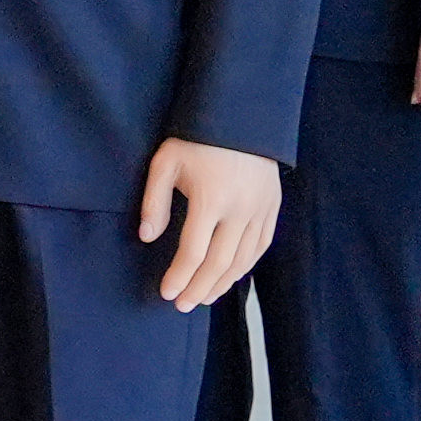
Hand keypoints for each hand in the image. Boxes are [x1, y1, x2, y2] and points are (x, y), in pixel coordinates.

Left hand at [138, 140, 283, 307]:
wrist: (241, 115)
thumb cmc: (196, 138)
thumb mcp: (165, 161)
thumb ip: (154, 201)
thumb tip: (147, 237)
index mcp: (211, 198)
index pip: (194, 251)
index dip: (180, 276)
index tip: (166, 293)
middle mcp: (241, 209)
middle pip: (220, 263)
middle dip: (200, 288)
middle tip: (183, 305)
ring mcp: (261, 209)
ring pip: (244, 259)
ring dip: (223, 283)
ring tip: (203, 297)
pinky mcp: (273, 207)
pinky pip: (262, 245)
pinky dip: (246, 266)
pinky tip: (231, 277)